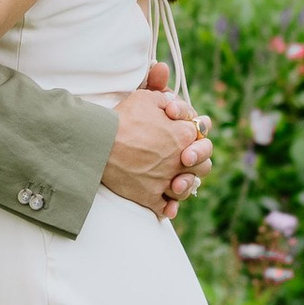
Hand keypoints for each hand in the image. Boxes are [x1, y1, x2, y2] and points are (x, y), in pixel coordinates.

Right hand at [102, 82, 213, 219]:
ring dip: (185, 184)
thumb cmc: (122, 118)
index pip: (203, 133)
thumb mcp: (146, 98)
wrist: (99, 144)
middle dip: (198, 159)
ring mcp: (166, 181)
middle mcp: (180, 160)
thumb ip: (166, 96)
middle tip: (186, 157)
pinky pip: (167, 207)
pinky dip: (169, 206)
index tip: (188, 131)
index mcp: (183, 135)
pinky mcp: (151, 198)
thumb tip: (174, 99)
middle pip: (204, 164)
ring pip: (187, 188)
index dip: (197, 130)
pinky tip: (166, 202)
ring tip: (176, 180)